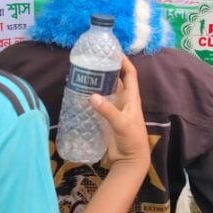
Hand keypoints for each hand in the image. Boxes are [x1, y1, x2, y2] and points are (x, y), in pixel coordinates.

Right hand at [91, 56, 147, 170]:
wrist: (130, 160)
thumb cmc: (132, 139)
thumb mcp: (121, 123)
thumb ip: (107, 111)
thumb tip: (91, 96)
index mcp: (132, 98)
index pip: (130, 74)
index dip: (124, 62)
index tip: (113, 51)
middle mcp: (124, 101)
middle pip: (116, 80)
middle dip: (107, 70)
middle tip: (92, 61)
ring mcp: (115, 109)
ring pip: (107, 91)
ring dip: (98, 84)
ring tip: (84, 75)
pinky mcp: (107, 119)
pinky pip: (100, 104)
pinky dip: (92, 98)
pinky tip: (81, 95)